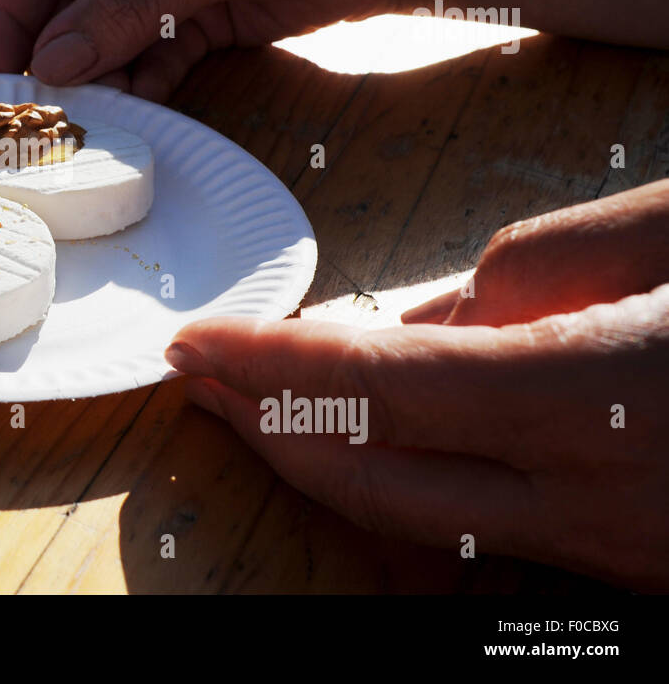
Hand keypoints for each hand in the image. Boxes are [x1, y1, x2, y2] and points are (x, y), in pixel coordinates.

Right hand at [0, 0, 401, 101]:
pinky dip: (141, 89)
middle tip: (34, 114)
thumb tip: (51, 62)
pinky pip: (154, 62)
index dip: (10, 16)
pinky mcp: (205, 22)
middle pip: (68, 5)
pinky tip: (129, 117)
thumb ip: (126, 8)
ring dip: (96, 80)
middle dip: (52, 57)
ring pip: (108, 40)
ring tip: (81, 124)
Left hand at [166, 179, 668, 589]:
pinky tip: (372, 437)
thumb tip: (427, 316)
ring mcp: (616, 546)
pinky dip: (407, 478)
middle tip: (197, 375)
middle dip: (263, 425)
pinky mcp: (633, 558)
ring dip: (323, 459)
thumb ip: (540, 261)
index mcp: (599, 398)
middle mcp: (594, 500)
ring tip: (256, 405)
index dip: (271, 363)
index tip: (195, 338)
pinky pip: (487, 527)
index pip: (380, 385)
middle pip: (372, 477)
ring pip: (422, 519)